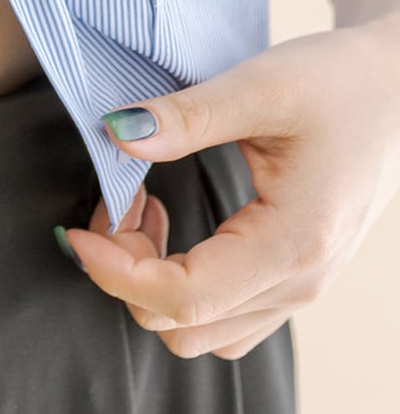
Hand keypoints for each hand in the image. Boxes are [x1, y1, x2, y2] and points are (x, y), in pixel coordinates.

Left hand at [56, 12, 399, 358]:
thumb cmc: (338, 83)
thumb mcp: (260, 86)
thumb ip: (185, 116)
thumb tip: (114, 134)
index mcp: (290, 245)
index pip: (182, 298)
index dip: (113, 271)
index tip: (74, 228)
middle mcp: (299, 283)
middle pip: (182, 326)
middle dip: (126, 271)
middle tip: (113, 195)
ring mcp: (301, 286)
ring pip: (201, 331)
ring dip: (151, 280)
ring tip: (139, 202)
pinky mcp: (294, 274)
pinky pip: (224, 314)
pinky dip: (181, 281)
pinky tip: (167, 220)